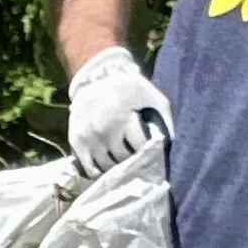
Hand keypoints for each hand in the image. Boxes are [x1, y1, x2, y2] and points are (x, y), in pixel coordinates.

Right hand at [67, 45, 171, 174]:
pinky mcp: (76, 141)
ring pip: (106, 166)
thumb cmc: (129, 88)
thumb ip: (164, 120)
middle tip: (136, 158)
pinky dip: (99, 171)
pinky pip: (89, 168)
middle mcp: (104, 129)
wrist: (95, 77)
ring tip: (122, 161)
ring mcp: (88, 137)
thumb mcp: (152, 97)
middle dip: (132, 159)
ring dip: (116, 166)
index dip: (148, 152)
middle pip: (123, 159)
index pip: (140, 148)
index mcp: (124, 118)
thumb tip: (171, 145)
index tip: (151, 154)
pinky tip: (106, 166)